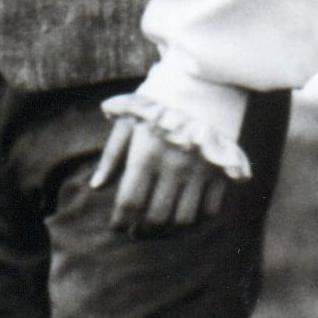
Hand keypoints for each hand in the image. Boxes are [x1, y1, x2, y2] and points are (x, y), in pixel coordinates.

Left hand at [90, 116, 229, 234]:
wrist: (204, 85)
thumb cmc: (158, 104)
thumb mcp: (129, 121)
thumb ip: (111, 155)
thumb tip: (96, 187)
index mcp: (147, 154)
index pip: (129, 204)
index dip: (121, 222)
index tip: (118, 226)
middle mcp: (173, 167)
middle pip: (155, 218)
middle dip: (142, 231)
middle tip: (137, 233)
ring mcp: (200, 171)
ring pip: (183, 220)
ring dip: (168, 231)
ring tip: (159, 229)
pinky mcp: (222, 172)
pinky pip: (209, 211)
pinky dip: (196, 220)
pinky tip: (185, 217)